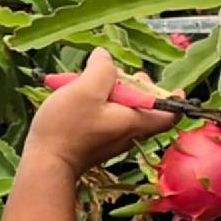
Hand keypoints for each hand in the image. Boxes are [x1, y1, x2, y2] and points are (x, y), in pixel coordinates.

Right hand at [26, 48, 176, 175]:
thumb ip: (101, 70)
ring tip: (89, 78)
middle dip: (133, 84)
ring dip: (110, 90)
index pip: (169, 115)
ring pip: (122, 108)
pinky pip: (105, 115)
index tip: (175, 87)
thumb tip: (105, 57)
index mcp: (135, 121)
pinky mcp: (96, 140)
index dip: (175, 99)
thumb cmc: (68, 128)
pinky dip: (96, 101)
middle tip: (117, 73)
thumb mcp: (86, 90)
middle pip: (144, 106)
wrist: (46, 163)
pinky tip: (76, 92)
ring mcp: (112, 137)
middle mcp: (129, 132)